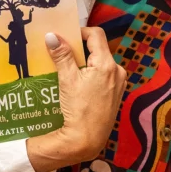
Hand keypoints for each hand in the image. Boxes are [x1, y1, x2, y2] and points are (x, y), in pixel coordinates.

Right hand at [27, 26, 126, 171]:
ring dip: (85, 63)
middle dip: (80, 49)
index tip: (66, 36)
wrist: (87, 139)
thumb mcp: (67, 79)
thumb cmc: (78, 109)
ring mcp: (119, 84)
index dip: (80, 31)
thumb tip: (51, 36)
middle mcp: (117, 71)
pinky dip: (91, 75)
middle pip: (98, 50)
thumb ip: (62, 55)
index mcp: (107, 64)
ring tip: (67, 69)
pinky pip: (103, 77)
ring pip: (100, 64)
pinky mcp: (116, 95)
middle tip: (63, 53)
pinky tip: (77, 84)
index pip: (96, 35)